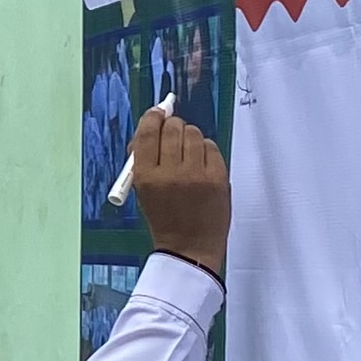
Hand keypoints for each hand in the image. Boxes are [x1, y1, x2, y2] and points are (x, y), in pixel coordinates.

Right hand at [128, 105, 231, 282]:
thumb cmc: (164, 218)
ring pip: (194, 134)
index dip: (152, 117)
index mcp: (146, 177)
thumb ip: (144, 159)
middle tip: (174, 134)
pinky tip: (201, 163)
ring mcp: (196, 175)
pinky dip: (206, 150)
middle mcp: (170, 173)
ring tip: (189, 153)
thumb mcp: (143, 190)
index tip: (157, 113)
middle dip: (172, 126)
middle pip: (172, 128)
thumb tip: (151, 127)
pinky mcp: (217, 178)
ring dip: (190, 138)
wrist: (190, 247)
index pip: (148, 133)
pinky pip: (211, 147)